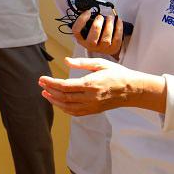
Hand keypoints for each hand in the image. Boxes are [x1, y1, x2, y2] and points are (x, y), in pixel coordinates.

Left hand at [38, 57, 166, 115]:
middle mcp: (90, 97)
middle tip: (41, 84)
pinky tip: (58, 102)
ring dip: (54, 101)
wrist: (133, 90)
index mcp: (90, 84)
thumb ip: (82, 63)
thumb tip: (66, 61)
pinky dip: (64, 108)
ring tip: (46, 94)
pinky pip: (75, 112)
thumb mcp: (101, 63)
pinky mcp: (94, 111)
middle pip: (63, 97)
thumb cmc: (118, 74)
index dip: (50, 83)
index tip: (42, 79)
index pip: (64, 86)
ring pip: (67, 107)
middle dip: (49, 90)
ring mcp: (92, 106)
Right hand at [72, 10, 123, 56]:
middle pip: (92, 39)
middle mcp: (90, 46)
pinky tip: (118, 21)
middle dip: (97, 25)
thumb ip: (88, 21)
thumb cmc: (96, 35)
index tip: (88, 12)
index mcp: (81, 39)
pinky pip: (117, 38)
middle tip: (100, 16)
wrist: (106, 47)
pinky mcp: (113, 48)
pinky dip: (118, 28)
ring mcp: (102, 48)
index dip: (81, 20)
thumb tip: (89, 9)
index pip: (76, 31)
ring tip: (110, 18)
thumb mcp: (88, 29)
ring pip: (106, 39)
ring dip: (109, 26)